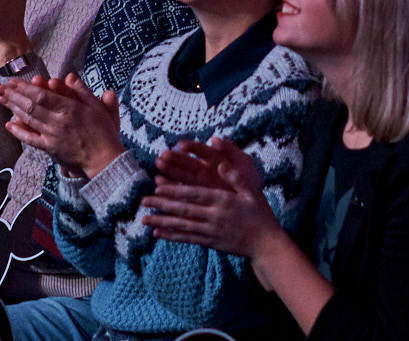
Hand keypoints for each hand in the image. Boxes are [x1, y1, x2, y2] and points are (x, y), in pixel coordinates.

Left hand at [0, 73, 122, 176]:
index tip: (15, 81)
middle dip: (15, 95)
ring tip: (2, 99)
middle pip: (31, 105)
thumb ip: (82, 91)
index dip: (26, 88)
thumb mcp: (97, 106)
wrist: (104, 159)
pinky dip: (19, 132)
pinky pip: (31, 139)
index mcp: (70, 109)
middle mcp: (58, 121)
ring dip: (13, 108)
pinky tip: (9, 124)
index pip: (42, 95)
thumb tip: (70, 76)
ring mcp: (52, 136)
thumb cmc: (103, 131)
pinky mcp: (50, 148)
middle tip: (2, 87)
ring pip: (29, 119)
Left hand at [141, 137, 277, 257]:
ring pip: (181, 227)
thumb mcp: (252, 191)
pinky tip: (158, 234)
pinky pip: (187, 239)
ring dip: (161, 223)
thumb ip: (236, 177)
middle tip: (143, 202)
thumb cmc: (260, 213)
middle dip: (161, 206)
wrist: (266, 244)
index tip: (158, 188)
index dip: (174, 192)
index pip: (194, 195)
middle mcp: (213, 217)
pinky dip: (171, 237)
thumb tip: (221, 164)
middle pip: (183, 211)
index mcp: (222, 201)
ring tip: (144, 220)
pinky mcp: (210, 242)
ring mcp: (210, 232)